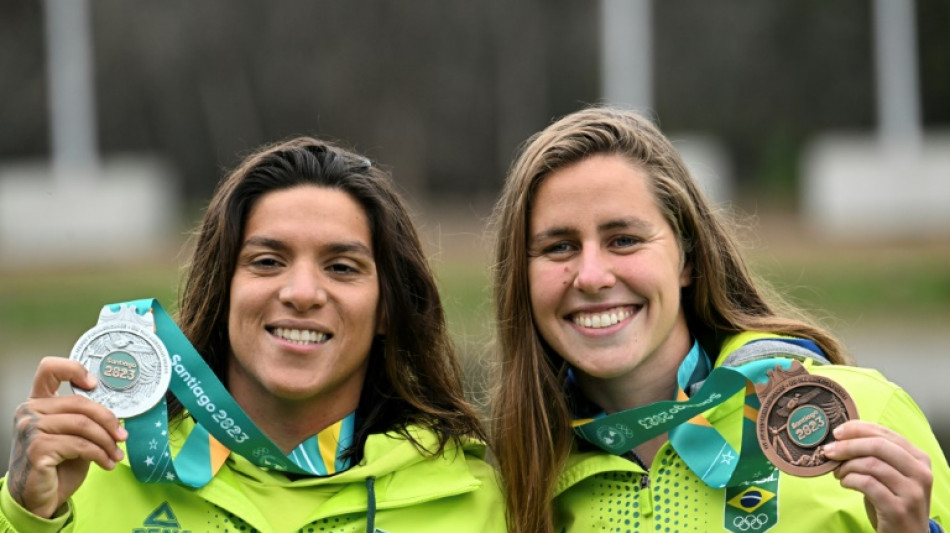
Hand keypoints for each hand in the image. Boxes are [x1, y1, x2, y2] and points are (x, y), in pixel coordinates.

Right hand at [7, 357, 127, 517]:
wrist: (37, 498)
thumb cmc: (56, 466)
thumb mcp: (72, 436)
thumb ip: (83, 418)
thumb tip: (116, 414)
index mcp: (38, 403)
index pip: (49, 369)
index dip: (74, 369)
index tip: (94, 384)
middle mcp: (29, 412)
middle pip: (79, 402)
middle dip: (108, 420)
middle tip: (122, 435)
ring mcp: (30, 429)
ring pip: (83, 425)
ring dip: (107, 441)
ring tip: (116, 453)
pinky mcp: (37, 448)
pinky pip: (80, 445)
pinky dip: (100, 454)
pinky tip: (107, 463)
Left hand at [823, 420, 931, 532]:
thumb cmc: (893, 501)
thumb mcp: (890, 475)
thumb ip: (875, 456)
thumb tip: (841, 438)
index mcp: (919, 458)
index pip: (886, 433)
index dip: (858, 429)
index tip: (837, 432)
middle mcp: (920, 473)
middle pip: (878, 446)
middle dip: (848, 445)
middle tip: (829, 451)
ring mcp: (912, 492)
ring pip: (871, 464)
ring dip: (847, 466)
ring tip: (838, 472)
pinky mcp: (898, 508)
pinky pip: (867, 484)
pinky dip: (850, 480)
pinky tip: (845, 483)